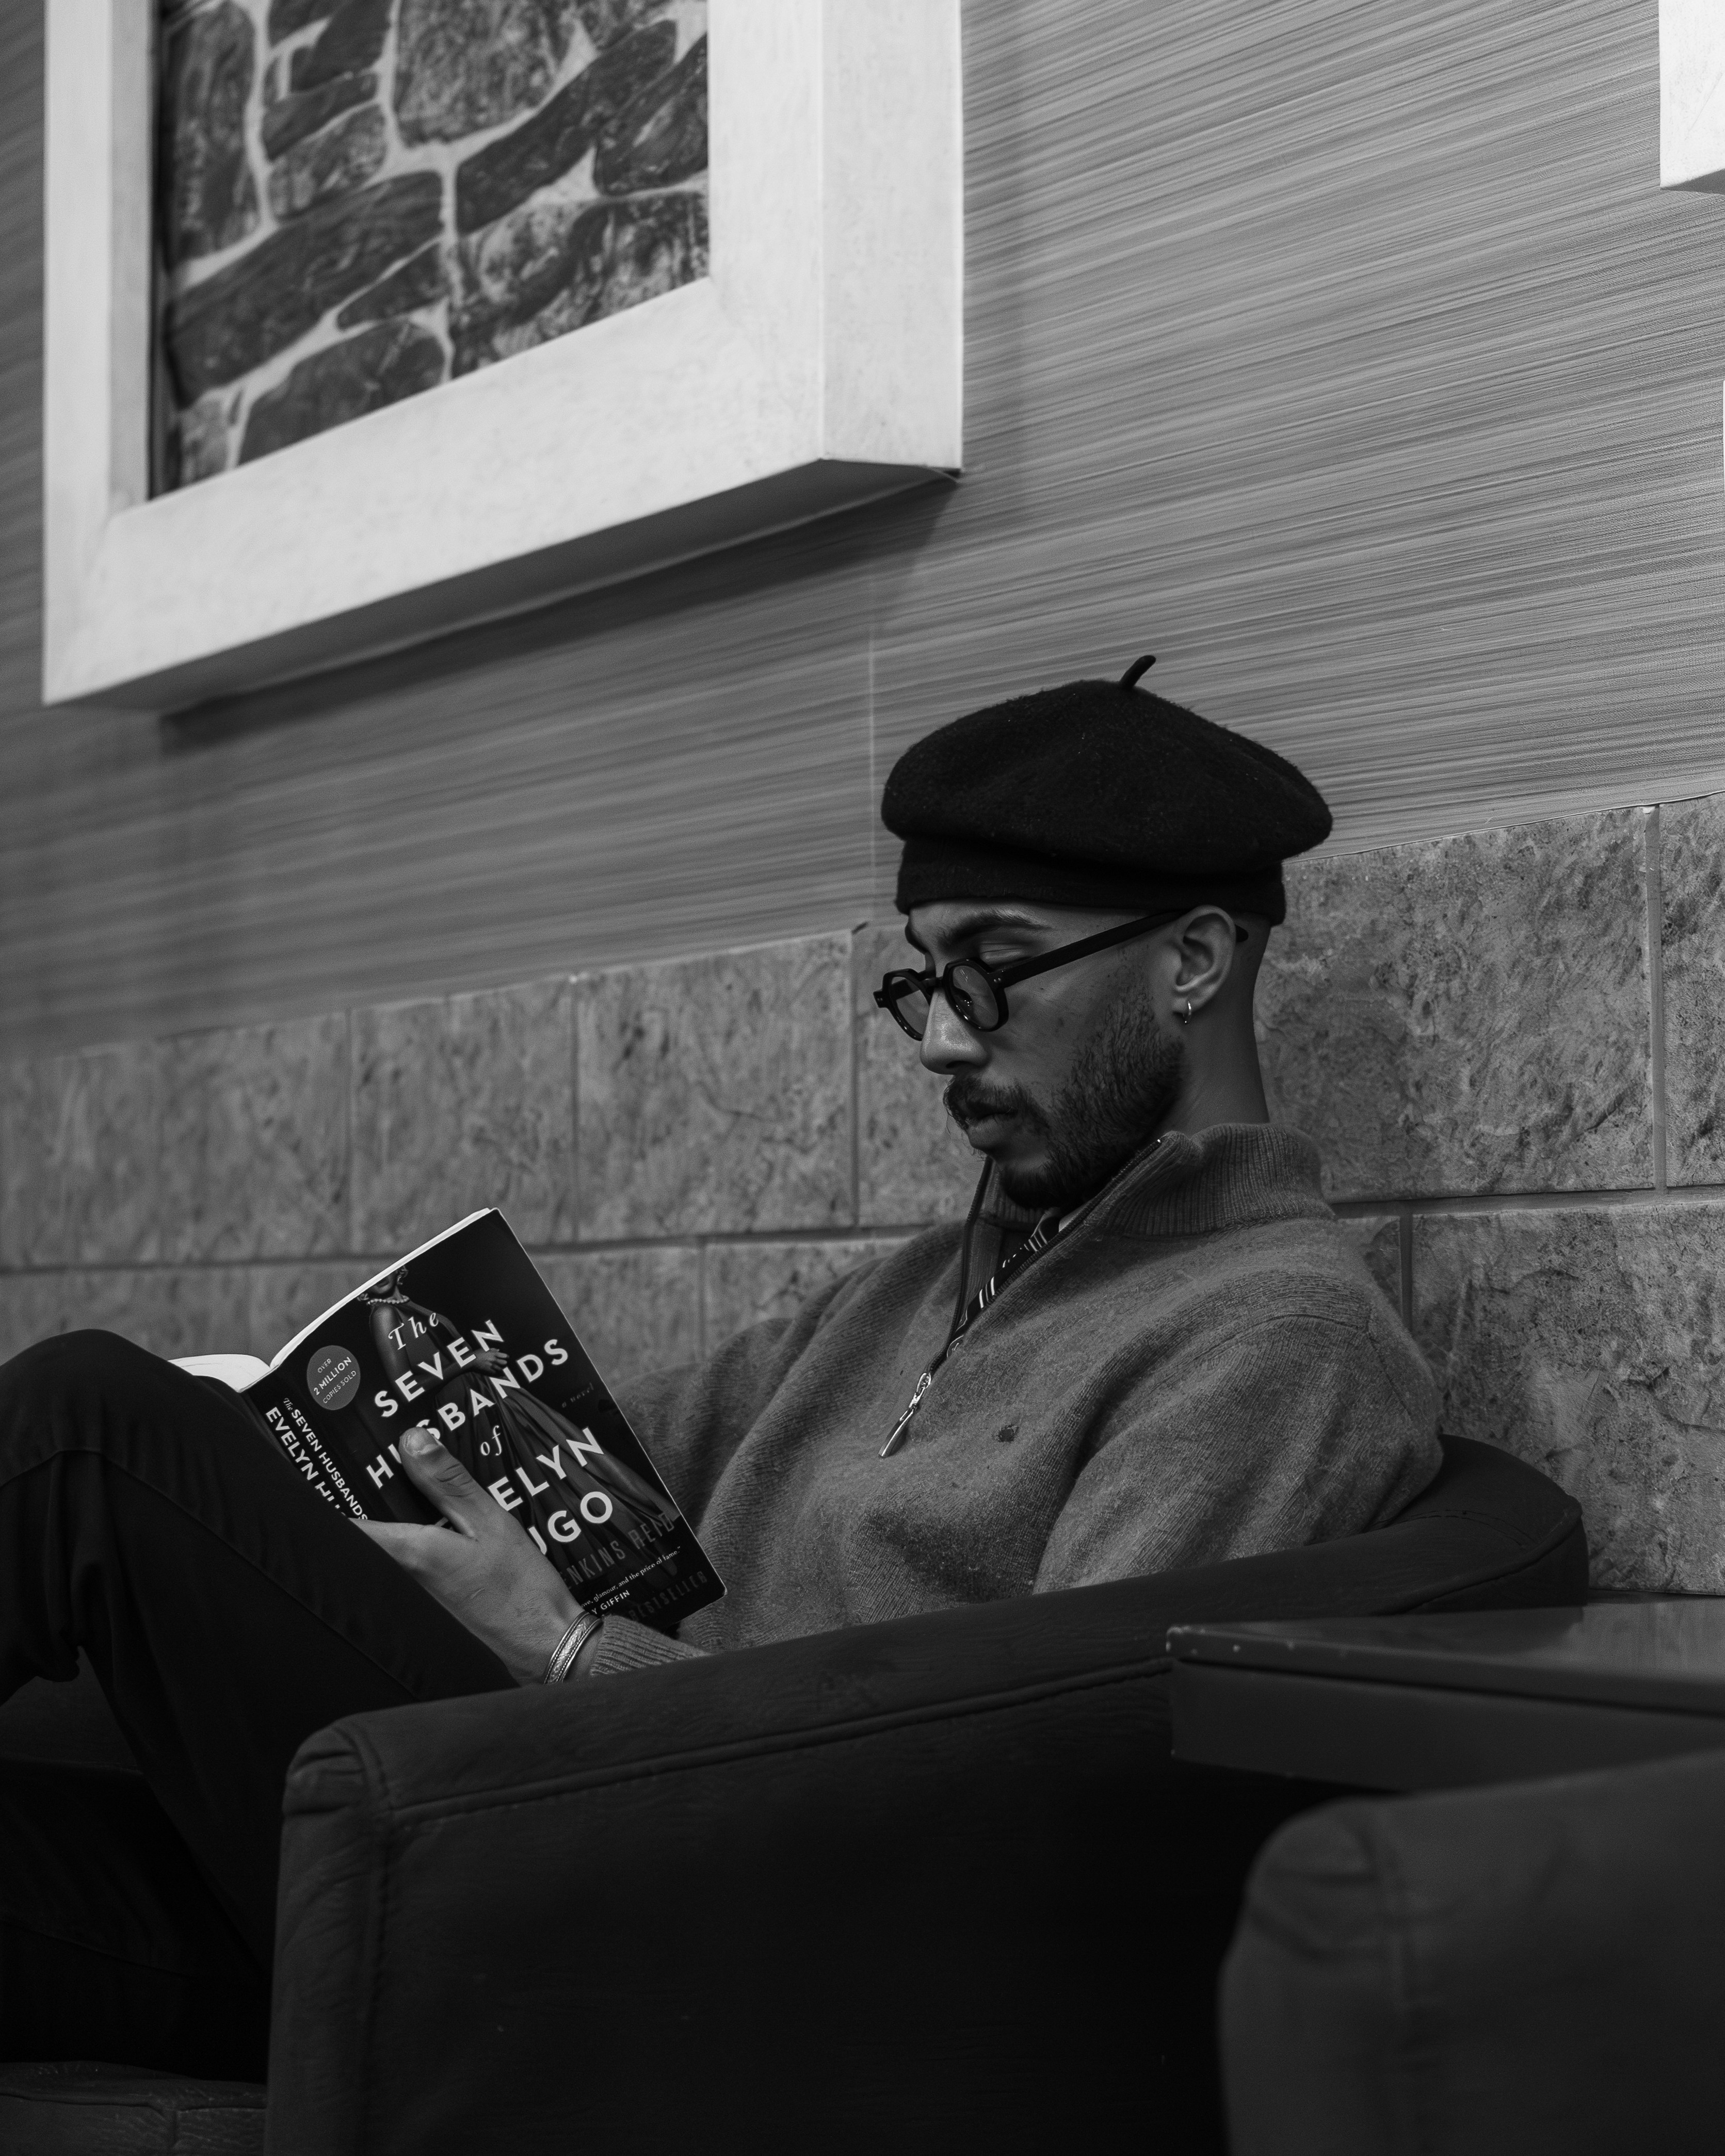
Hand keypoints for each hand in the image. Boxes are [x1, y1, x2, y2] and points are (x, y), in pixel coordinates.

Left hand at [356, 1426, 583, 1684]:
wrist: (543, 1649)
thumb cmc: (521, 1589)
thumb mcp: (491, 1522)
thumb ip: (448, 1482)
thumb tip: (412, 1441)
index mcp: (409, 1554)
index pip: (346, 1526)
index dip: (330, 1500)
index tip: (333, 1478)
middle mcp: (394, 1585)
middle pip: (357, 1545)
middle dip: (361, 1514)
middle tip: (377, 1485)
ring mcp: (403, 1609)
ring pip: (374, 1566)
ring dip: (382, 1541)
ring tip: (408, 1516)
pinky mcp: (418, 1624)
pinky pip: (394, 1585)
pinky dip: (402, 1566)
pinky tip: (432, 1556)